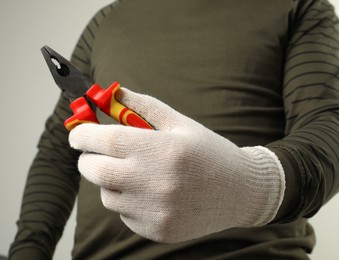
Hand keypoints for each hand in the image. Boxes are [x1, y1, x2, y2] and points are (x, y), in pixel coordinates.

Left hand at [69, 88, 284, 242]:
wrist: (241, 190)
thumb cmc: (209, 152)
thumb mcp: (179, 123)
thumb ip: (143, 106)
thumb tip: (111, 94)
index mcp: (162, 149)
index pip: (104, 139)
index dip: (83, 134)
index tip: (78, 133)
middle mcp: (155, 181)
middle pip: (95, 170)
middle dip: (89, 158)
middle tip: (98, 153)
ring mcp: (156, 210)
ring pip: (107, 194)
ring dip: (112, 181)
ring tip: (137, 173)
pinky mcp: (158, 229)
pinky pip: (124, 214)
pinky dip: (129, 202)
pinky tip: (153, 193)